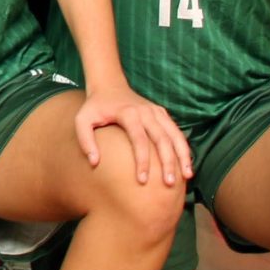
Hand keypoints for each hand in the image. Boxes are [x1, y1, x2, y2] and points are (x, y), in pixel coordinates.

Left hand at [74, 86, 191, 189]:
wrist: (109, 85)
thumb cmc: (94, 107)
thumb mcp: (82, 119)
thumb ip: (85, 140)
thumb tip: (94, 162)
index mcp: (128, 113)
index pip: (139, 140)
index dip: (142, 161)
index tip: (142, 180)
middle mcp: (146, 111)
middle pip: (162, 139)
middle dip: (168, 162)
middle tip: (169, 184)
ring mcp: (157, 111)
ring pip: (175, 135)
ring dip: (183, 156)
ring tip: (187, 176)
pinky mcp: (162, 113)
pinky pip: (177, 132)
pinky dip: (184, 147)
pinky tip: (187, 164)